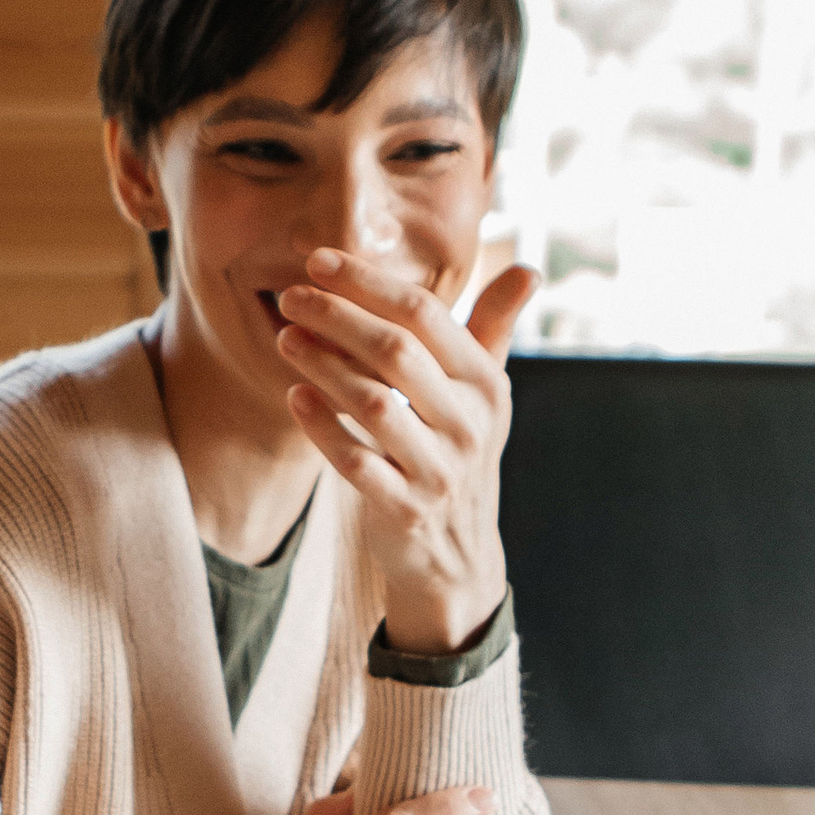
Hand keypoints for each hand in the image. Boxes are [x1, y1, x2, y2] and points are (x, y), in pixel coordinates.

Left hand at [275, 247, 540, 655]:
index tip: (318, 260)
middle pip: (396, 351)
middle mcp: (469, 425)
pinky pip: (356, 464)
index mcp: (486, 385)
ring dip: (322, 365)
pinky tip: (294, 395)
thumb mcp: (483, 395)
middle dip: (338, 316)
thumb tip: (530, 270)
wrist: (458, 554)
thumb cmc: (457, 451)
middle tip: (291, 297)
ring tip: (285, 337)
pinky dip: (321, 428)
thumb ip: (493, 328)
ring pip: (373, 404)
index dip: (369, 283)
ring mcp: (439, 471)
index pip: (426, 315)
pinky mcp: (406, 511)